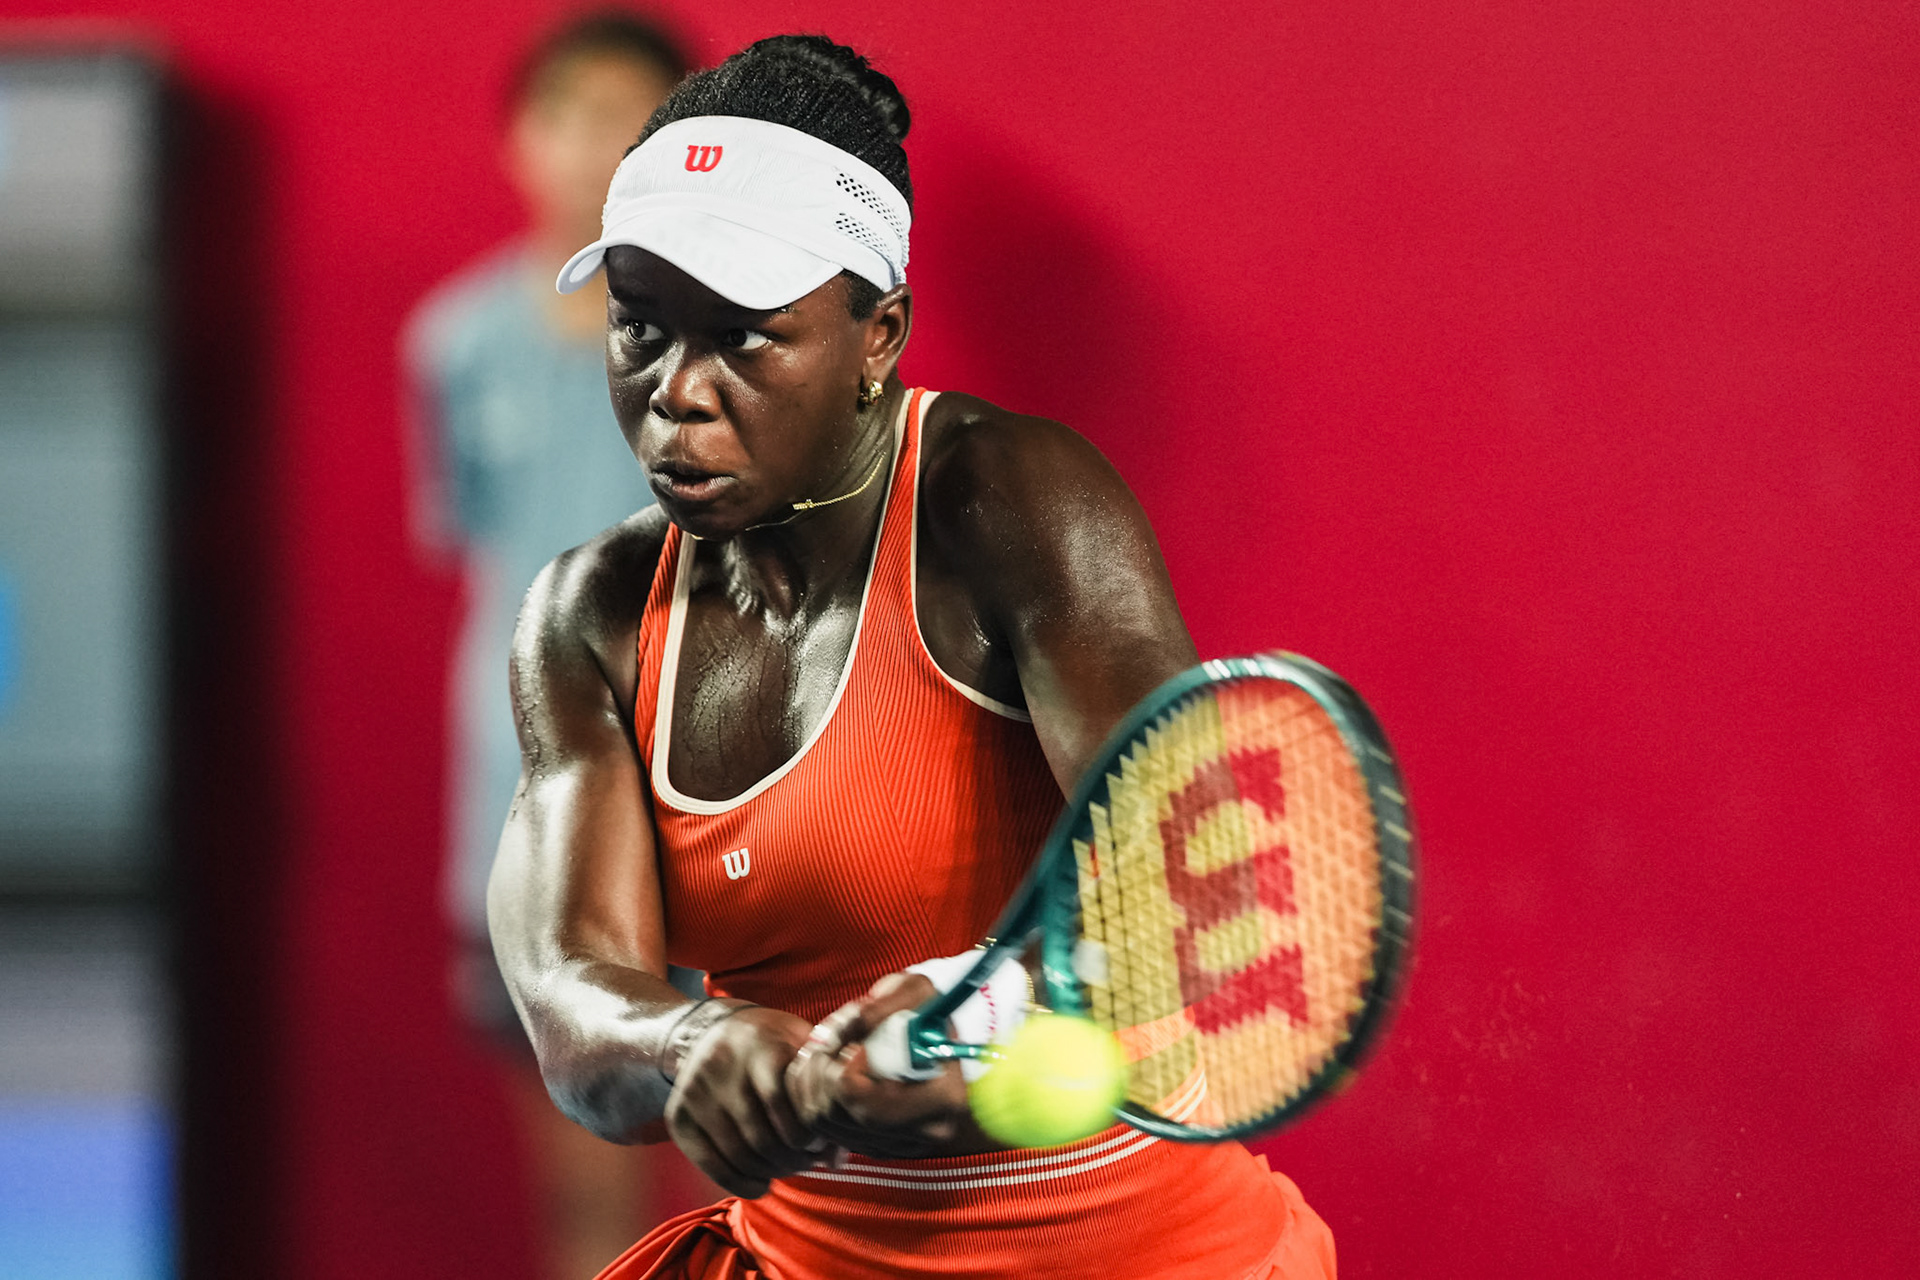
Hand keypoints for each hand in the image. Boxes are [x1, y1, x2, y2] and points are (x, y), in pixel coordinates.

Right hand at [664, 1005, 824, 1197]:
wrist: (710, 1030)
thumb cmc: (771, 1044)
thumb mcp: (800, 1047)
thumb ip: (821, 1094)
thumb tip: (837, 1158)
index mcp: (759, 1045)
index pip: (781, 1102)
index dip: (806, 1134)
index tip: (819, 1142)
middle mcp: (721, 1066)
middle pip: (761, 1136)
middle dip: (791, 1159)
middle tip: (806, 1162)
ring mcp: (694, 1091)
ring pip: (738, 1154)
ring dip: (769, 1172)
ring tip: (787, 1168)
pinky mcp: (678, 1115)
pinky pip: (710, 1164)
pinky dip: (740, 1183)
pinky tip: (760, 1183)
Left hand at [787, 973, 989, 1159]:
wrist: (924, 1030)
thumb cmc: (923, 1007)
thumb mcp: (914, 990)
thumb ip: (882, 1006)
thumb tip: (851, 1026)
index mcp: (944, 1100)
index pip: (873, 1108)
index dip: (847, 1076)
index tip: (852, 1045)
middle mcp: (923, 1133)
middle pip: (842, 1116)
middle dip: (823, 1072)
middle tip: (829, 1039)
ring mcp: (894, 1143)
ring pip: (823, 1122)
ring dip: (813, 1079)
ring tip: (827, 1047)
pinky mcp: (869, 1143)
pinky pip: (819, 1125)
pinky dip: (810, 1093)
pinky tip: (823, 1067)